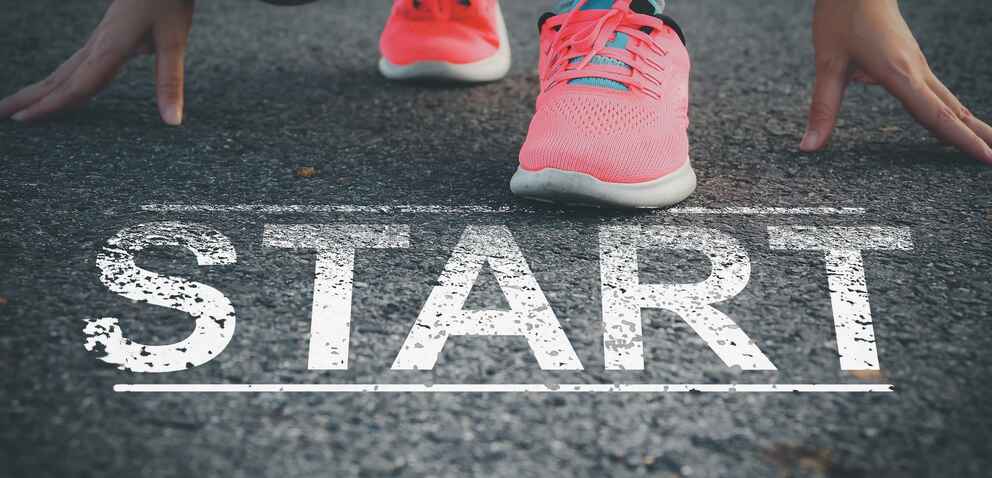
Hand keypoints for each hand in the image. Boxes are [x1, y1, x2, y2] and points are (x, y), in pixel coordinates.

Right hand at [0, 0, 194, 125]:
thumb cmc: (167, 2)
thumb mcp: (174, 42)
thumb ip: (170, 82)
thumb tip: (172, 121)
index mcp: (109, 48)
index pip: (76, 85)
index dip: (51, 105)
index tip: (23, 120)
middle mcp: (97, 45)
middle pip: (58, 78)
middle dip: (29, 98)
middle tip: (1, 115)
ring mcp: (98, 40)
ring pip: (62, 70)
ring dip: (39, 89)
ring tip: (17, 104)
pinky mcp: (105, 36)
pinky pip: (75, 64)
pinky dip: (60, 80)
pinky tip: (59, 85)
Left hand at [801, 0, 991, 163]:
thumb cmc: (843, 17)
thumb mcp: (827, 65)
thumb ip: (822, 109)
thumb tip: (808, 147)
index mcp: (899, 74)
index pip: (937, 116)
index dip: (961, 141)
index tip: (986, 159)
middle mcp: (916, 71)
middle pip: (953, 111)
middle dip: (978, 137)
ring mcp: (918, 65)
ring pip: (949, 101)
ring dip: (970, 125)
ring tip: (988, 145)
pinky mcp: (912, 61)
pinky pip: (938, 92)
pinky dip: (952, 112)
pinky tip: (956, 122)